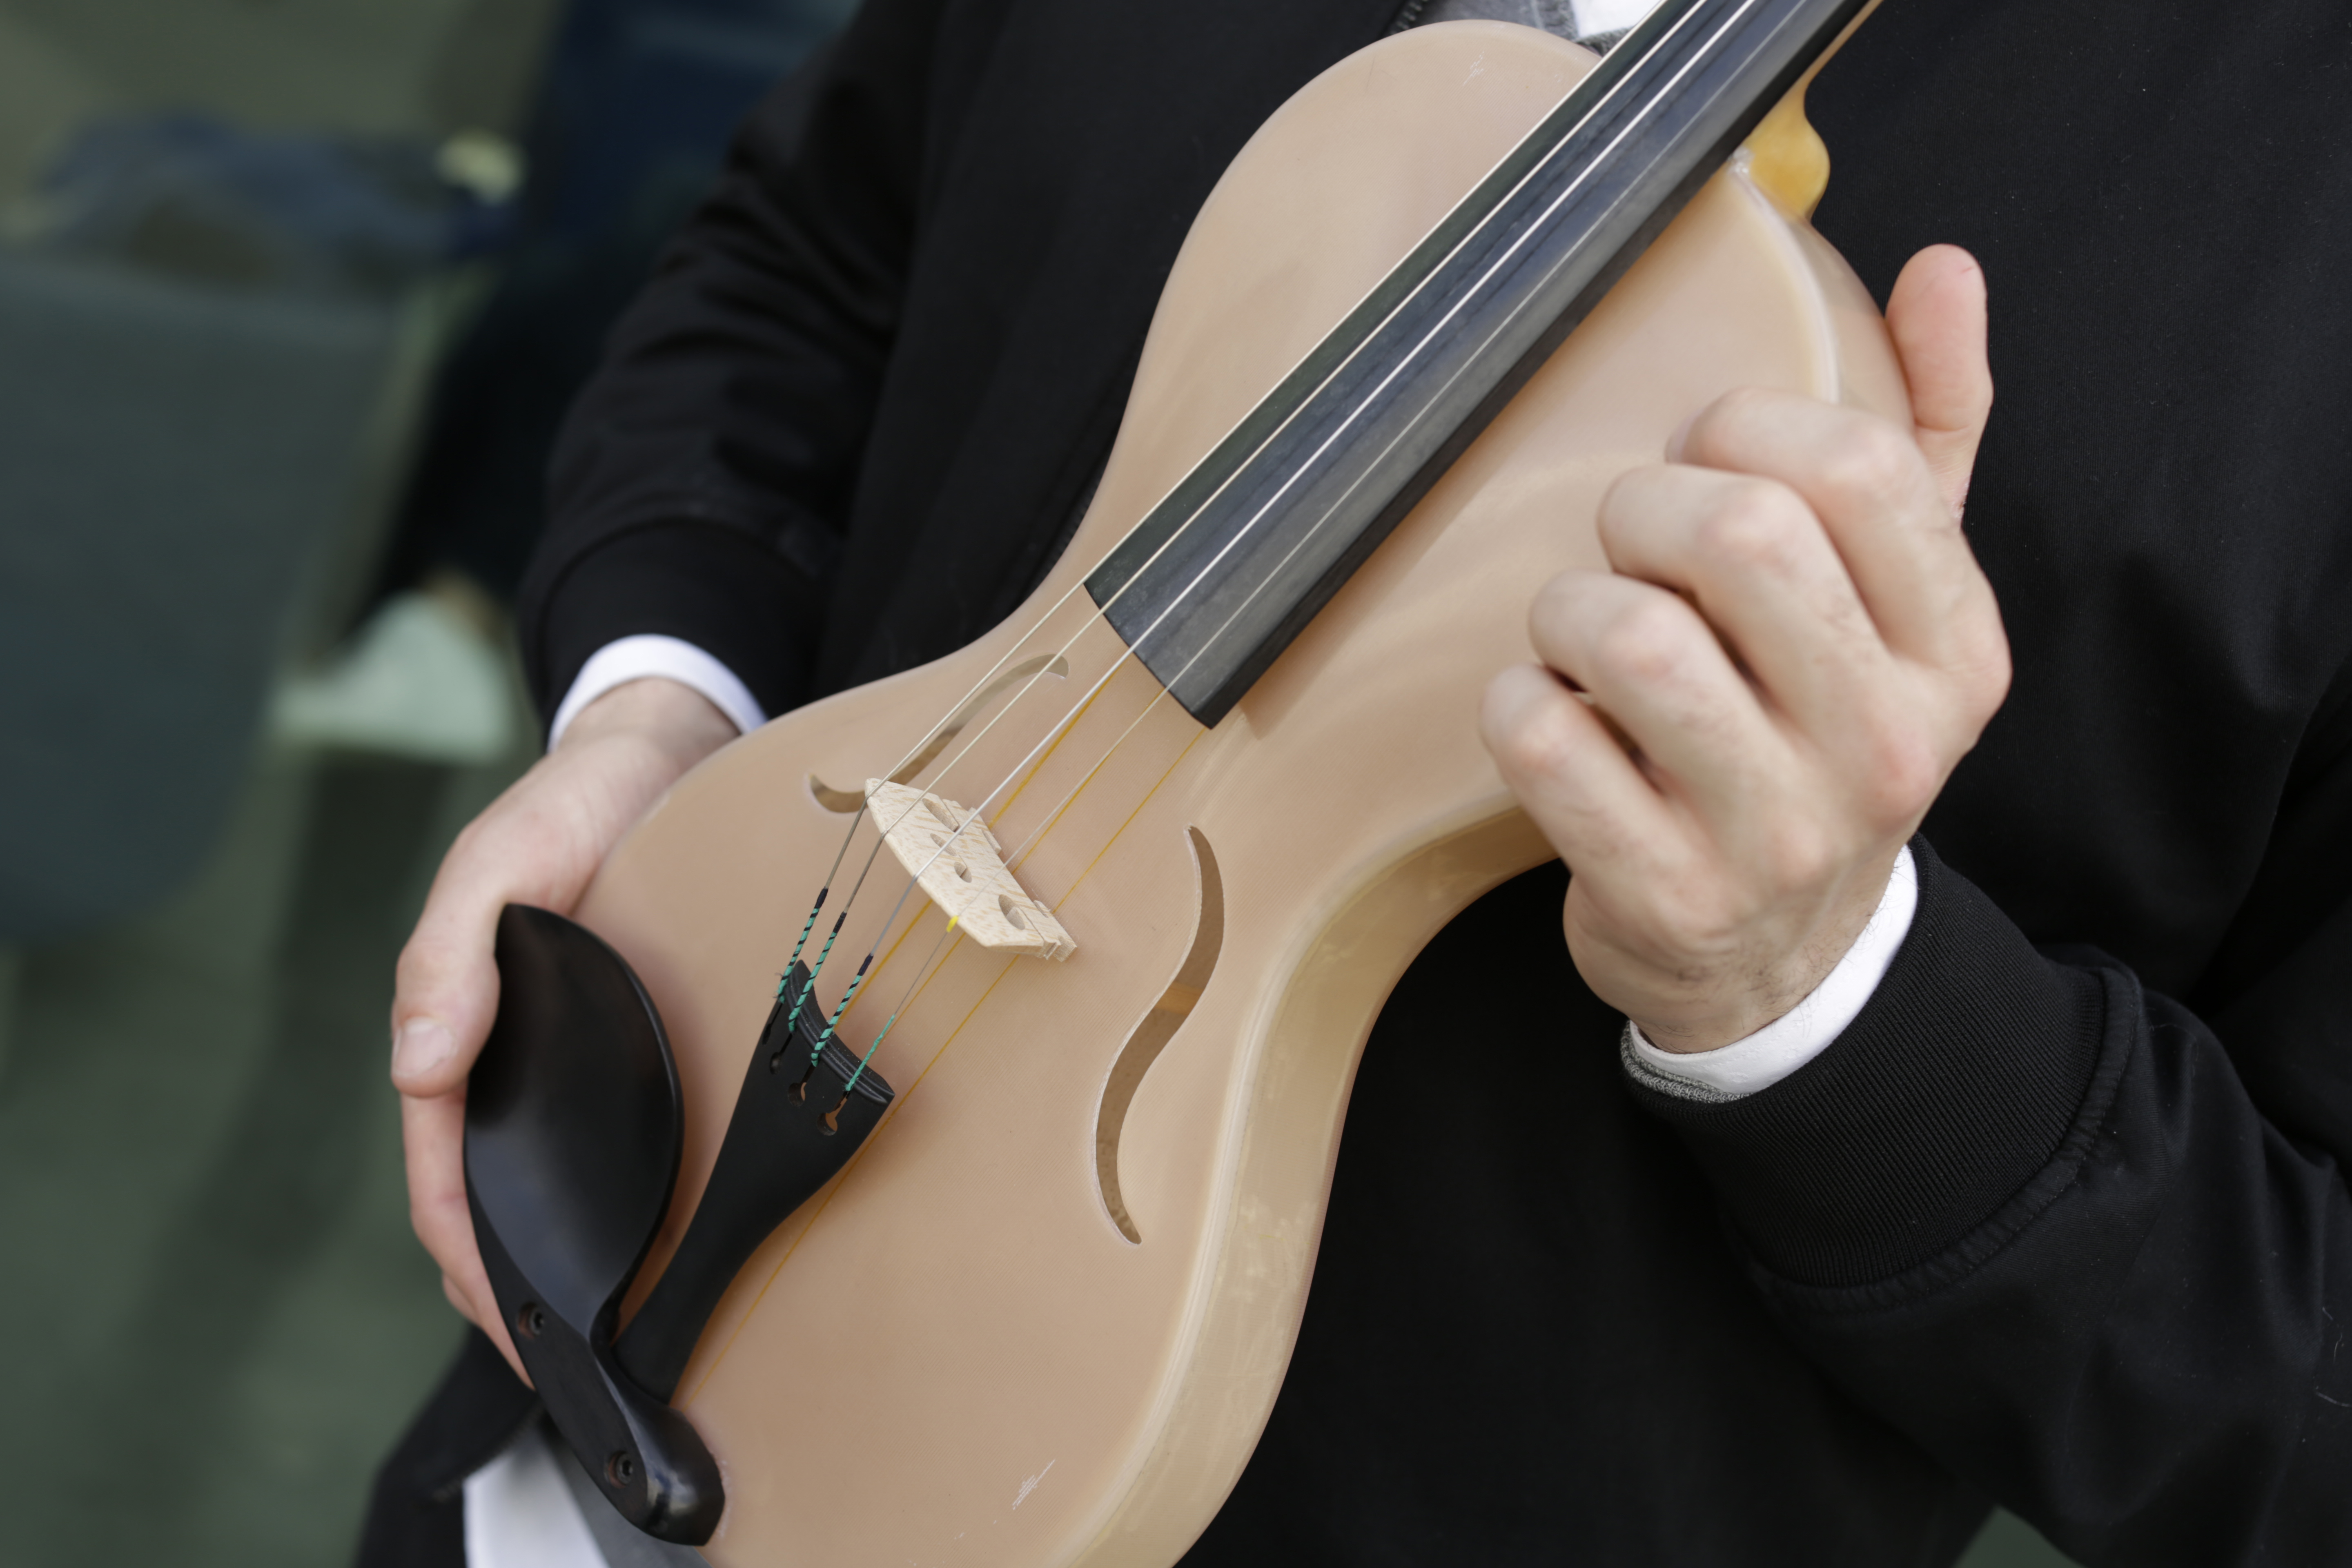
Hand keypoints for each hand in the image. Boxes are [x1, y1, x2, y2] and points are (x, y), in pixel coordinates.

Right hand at [390, 678, 737, 1377]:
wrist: (659, 757)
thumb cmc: (570, 805)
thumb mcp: (498, 863)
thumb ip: (448, 957)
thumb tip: (414, 1068)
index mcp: (463, 1032)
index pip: (449, 1175)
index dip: (470, 1260)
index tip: (516, 1327)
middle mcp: (511, 1057)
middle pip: (495, 1199)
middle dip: (516, 1286)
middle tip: (574, 1360)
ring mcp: (572, 1057)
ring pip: (553, 1179)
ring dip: (569, 1255)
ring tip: (617, 1329)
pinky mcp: (632, 1043)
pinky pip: (616, 1138)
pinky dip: (625, 1199)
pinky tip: (667, 1243)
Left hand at [1481, 245, 2008, 1050]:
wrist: (1779, 960)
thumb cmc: (1819, 738)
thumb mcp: (1904, 601)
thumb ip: (1931, 432)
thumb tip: (1944, 270)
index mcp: (1955, 654)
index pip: (1855, 467)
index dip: (1743, 428)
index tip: (1704, 457)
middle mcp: (1885, 745)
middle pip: (1739, 536)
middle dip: (1645, 510)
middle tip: (1627, 547)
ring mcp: (1777, 832)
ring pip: (1628, 637)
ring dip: (1571, 611)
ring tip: (1585, 640)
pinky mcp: (1665, 894)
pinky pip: (1543, 741)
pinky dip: (1518, 706)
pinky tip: (1549, 716)